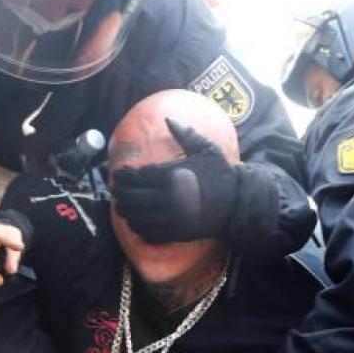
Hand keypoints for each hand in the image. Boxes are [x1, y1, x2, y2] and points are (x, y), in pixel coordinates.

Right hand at [0, 210, 23, 292]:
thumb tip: (0, 281)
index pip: (6, 259)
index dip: (11, 267)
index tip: (8, 277)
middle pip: (12, 245)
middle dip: (16, 258)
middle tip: (11, 270)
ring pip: (7, 234)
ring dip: (14, 247)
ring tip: (12, 263)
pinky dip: (6, 236)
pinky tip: (15, 244)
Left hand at [112, 118, 238, 243]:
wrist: (238, 204)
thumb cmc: (221, 174)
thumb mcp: (206, 150)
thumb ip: (185, 134)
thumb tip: (169, 119)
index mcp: (172, 175)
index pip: (138, 177)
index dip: (124, 176)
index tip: (119, 174)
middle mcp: (168, 198)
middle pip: (132, 198)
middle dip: (120, 194)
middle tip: (116, 190)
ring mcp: (170, 218)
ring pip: (137, 217)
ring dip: (125, 212)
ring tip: (122, 206)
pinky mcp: (175, 233)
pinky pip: (148, 233)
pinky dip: (138, 228)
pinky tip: (136, 222)